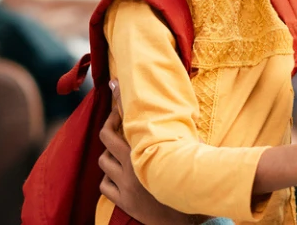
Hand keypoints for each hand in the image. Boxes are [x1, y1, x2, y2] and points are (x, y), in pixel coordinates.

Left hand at [99, 80, 200, 224]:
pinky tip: (119, 179)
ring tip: (120, 156)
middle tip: (114, 121)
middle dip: (109, 125)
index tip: (113, 85)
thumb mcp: (190, 154)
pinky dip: (109, 180)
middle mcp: (135, 166)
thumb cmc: (193, 184)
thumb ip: (181, 137)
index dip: (118, 101)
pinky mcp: (124, 202)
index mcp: (151, 151)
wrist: (189, 221)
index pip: (128, 121)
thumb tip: (179, 117)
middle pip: (106, 137)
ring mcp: (127, 185)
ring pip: (103, 162)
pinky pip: (104, 186)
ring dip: (109, 157)